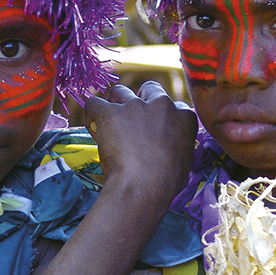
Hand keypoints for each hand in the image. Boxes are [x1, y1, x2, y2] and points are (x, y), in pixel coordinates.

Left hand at [83, 81, 196, 200]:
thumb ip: (177, 147)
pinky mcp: (109, 112)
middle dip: (140, 100)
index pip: (173, 105)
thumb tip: (170, 153)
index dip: (160, 115)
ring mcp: (134, 105)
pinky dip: (92, 114)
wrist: (143, 186)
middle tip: (131, 120)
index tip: (153, 128)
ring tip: (108, 123)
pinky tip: (93, 126)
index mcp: (184, 116)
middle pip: (149, 88)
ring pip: (119, 91)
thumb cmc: (166, 182)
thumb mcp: (184, 162)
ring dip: (114, 104)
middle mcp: (161, 104)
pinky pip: (94, 103)